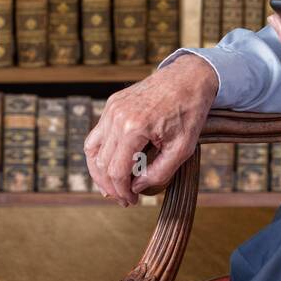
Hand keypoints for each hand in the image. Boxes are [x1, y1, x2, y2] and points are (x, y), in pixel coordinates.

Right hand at [84, 55, 218, 205]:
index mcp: (134, 128)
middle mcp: (116, 117)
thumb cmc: (188, 112)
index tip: (131, 202)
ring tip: (112, 187)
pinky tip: (110, 166)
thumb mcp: (182, 149)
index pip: (117, 171)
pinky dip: (100, 154)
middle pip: (102, 163)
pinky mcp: (112, 104)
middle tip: (124, 199)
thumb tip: (137, 187)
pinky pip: (97, 134)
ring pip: (92, 150)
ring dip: (99, 172)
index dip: (122, 191)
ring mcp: (111, 108)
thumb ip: (159, 173)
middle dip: (111, 186)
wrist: (188, 78)